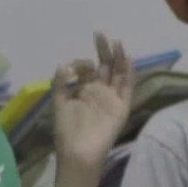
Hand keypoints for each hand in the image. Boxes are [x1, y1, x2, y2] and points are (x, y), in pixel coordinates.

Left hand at [52, 34, 133, 173]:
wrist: (79, 152)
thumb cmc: (67, 130)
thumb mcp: (59, 104)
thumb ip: (60, 83)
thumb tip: (63, 64)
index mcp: (84, 90)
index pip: (87, 69)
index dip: (81, 63)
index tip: (73, 67)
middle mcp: (100, 91)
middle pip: (105, 66)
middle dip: (103, 50)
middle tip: (99, 34)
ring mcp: (112, 98)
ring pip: (118, 73)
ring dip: (118, 58)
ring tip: (117, 42)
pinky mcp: (122, 106)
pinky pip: (127, 87)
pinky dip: (128, 74)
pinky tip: (127, 60)